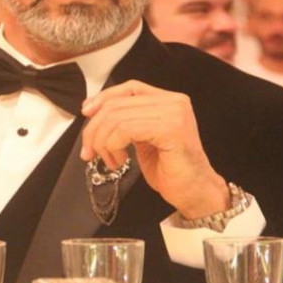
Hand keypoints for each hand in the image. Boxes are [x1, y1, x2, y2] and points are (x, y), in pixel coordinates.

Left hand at [80, 80, 229, 218]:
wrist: (196, 194)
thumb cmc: (171, 171)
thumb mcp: (143, 139)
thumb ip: (127, 121)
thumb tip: (93, 110)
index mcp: (169, 100)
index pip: (129, 87)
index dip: (104, 97)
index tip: (86, 113)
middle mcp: (174, 102)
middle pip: (118, 103)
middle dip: (94, 128)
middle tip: (89, 151)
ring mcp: (174, 113)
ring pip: (117, 117)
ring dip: (103, 143)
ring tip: (109, 161)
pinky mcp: (170, 129)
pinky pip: (125, 130)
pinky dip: (113, 147)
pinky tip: (120, 162)